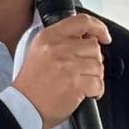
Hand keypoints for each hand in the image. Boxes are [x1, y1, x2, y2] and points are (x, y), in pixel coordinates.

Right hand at [13, 14, 110, 128]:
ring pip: (98, 65)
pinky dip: (96, 91)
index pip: (82, 21)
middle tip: (83, 71)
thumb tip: (90, 38)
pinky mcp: (75, 84)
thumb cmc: (32, 84)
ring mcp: (68, 66)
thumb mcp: (40, 51)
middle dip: (93, 60)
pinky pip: (98, 83)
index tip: (104, 36)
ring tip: (81, 83)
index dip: (99, 28)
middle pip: (94, 47)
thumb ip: (62, 40)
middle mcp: (58, 48)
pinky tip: (85, 93)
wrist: (24, 106)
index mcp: (49, 36)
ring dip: (94, 77)